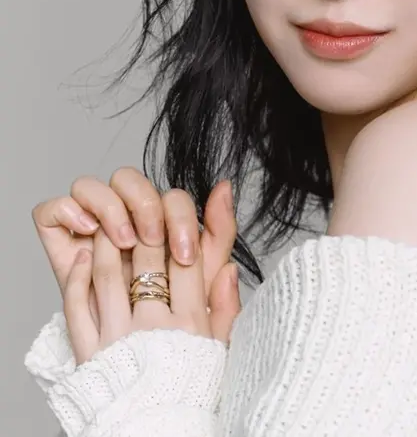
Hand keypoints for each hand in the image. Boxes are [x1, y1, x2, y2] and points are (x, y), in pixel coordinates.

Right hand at [32, 168, 238, 330]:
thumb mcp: (203, 284)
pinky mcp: (58, 247)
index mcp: (161, 227)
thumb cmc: (176, 328)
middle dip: (145, 207)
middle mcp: (124, 223)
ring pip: (88, 187)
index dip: (178, 215)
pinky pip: (51, 212)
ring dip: (110, 207)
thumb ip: (219, 236)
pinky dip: (67, 211)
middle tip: (152, 240)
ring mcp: (89, 232)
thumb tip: (225, 187)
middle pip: (127, 180)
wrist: (137, 376)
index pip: (170, 195)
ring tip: (123, 239)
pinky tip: (87, 230)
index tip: (185, 252)